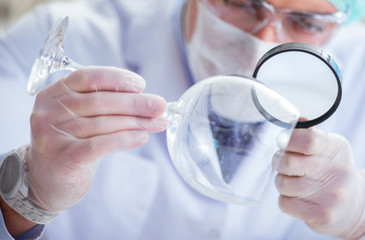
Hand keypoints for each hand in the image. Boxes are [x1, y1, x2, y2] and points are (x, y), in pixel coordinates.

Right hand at [27, 66, 166, 215]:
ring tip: (159, 123)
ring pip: (103, 123)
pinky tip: (142, 137)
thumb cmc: (73, 144)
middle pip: (100, 101)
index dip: (117, 79)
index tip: (141, 84)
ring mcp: (52, 135)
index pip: (88, 77)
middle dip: (136, 103)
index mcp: (54, 94)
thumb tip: (149, 101)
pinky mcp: (62, 158)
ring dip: (137, 122)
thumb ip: (107, 106)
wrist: (48, 181)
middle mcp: (48, 112)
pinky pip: (100, 145)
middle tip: (160, 106)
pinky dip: (125, 140)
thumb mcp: (83, 118)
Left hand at [275, 128, 364, 238]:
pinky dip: (285, 200)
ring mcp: (331, 195)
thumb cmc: (331, 171)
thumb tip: (293, 121)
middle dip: (278, 162)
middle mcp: (338, 171)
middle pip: (288, 162)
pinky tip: (297, 198)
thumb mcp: (327, 148)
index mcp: (336, 148)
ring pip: (282, 184)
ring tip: (293, 182)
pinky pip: (284, 203)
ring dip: (281, 182)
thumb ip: (308, 134)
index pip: (307, 140)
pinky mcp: (322, 215)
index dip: (287, 140)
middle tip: (283, 163)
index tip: (282, 141)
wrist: (352, 206)